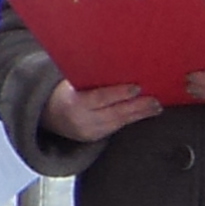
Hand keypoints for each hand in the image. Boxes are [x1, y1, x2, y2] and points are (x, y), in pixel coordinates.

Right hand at [44, 80, 159, 144]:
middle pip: (114, 113)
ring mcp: (88, 132)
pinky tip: (142, 114)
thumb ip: (89, 78)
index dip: (119, 93)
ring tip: (156, 107)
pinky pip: (115, 128)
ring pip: (118, 123)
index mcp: (73, 103)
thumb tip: (117, 66)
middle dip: (137, 107)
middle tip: (155, 100)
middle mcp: (81, 120)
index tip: (137, 87)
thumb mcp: (70, 83)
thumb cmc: (64, 92)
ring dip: (139, 115)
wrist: (48, 115)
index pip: (100, 98)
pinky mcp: (94, 138)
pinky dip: (130, 120)